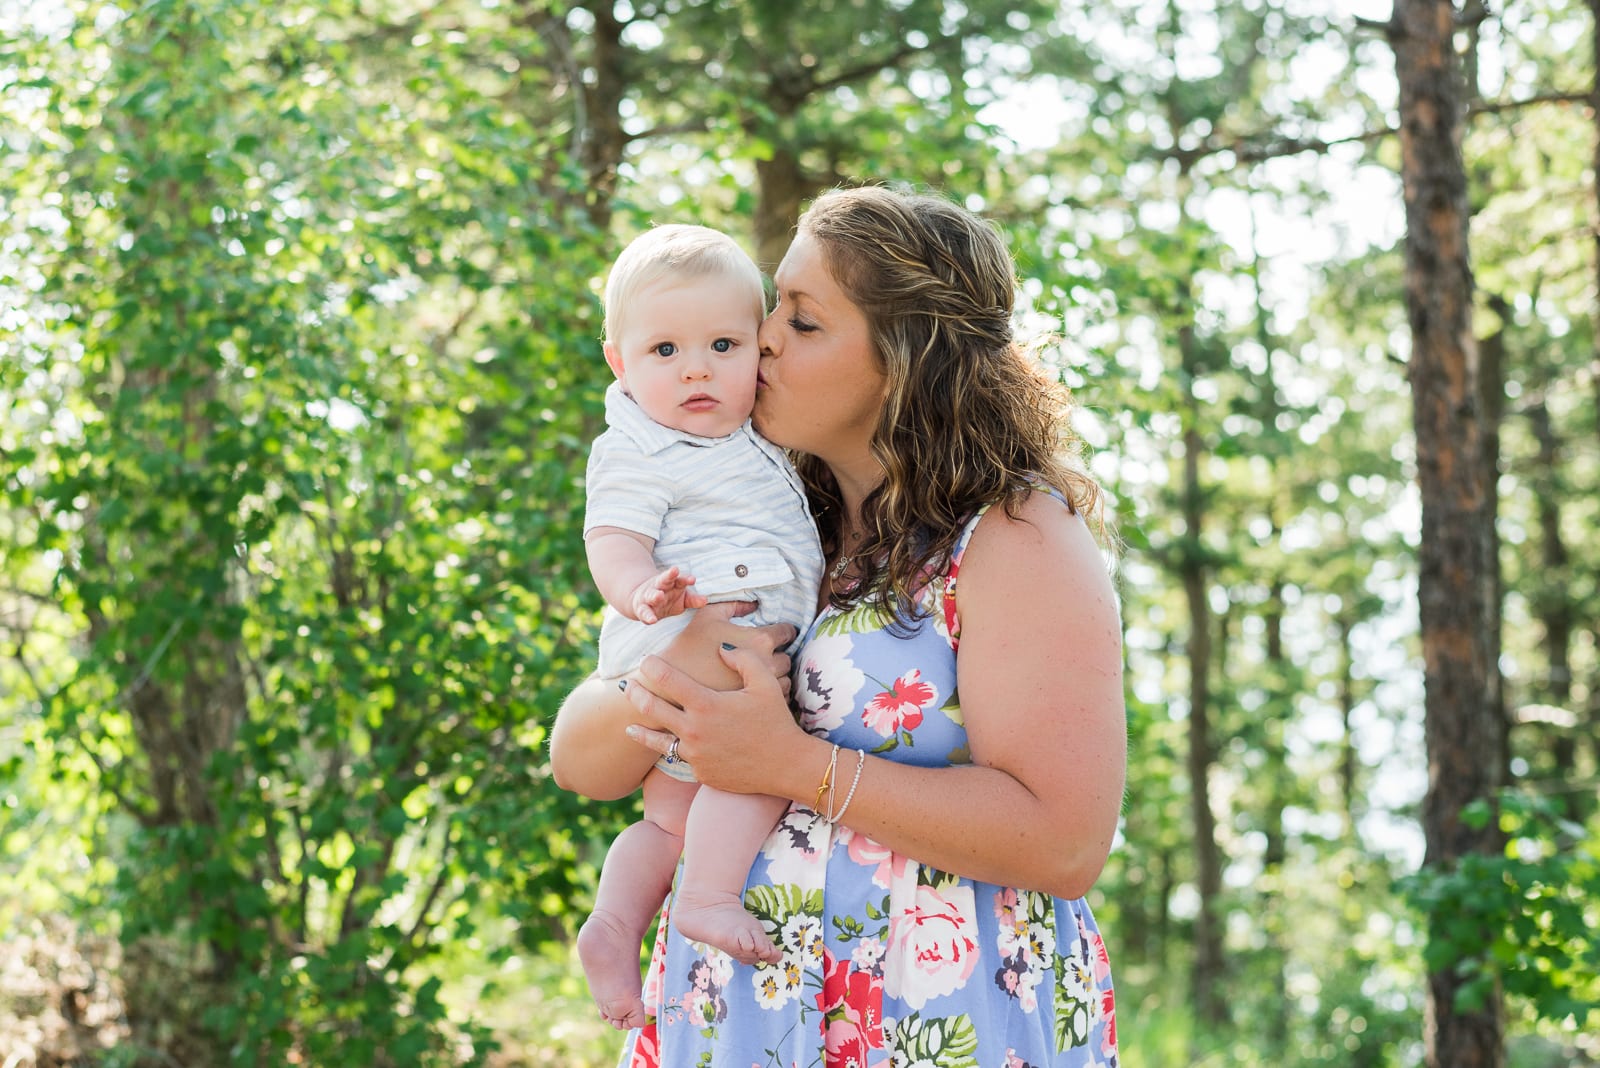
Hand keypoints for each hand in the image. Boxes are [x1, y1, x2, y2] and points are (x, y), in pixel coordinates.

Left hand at [623, 643, 800, 796]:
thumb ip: (742, 659)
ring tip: (628, 725)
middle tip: (627, 686)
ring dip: (641, 730)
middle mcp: (694, 730)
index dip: (653, 667)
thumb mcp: (765, 683)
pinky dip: (671, 750)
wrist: (785, 765)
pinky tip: (662, 748)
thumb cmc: (776, 721)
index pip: (667, 679)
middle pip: (652, 709)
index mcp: (707, 704)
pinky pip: (679, 758)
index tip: (647, 660)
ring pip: (658, 741)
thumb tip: (720, 648)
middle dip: (636, 695)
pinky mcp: (699, 772)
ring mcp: (695, 754)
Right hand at [628, 565, 707, 624]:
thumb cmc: (668, 598)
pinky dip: (648, 616)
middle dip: (669, 575)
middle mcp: (660, 587)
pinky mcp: (642, 608)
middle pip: (664, 579)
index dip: (686, 579)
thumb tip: (705, 600)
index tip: (692, 579)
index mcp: (672, 584)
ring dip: (655, 595)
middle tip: (674, 571)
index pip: (680, 579)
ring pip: (652, 594)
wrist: (642, 601)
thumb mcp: (682, 599)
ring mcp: (649, 597)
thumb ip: (693, 600)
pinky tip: (652, 620)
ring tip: (659, 595)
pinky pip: (644, 612)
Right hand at [661, 600, 797, 697]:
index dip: (783, 631)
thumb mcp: (706, 617)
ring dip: (777, 676)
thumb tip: (753, 603)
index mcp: (759, 640)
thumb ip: (732, 605)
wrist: (668, 688)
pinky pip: (776, 700)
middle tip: (766, 655)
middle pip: (787, 658)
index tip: (778, 634)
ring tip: (761, 674)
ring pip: (784, 681)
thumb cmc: (687, 648)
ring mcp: (761, 690)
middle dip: (778, 655)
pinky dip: (771, 695)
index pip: (787, 632)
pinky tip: (756, 690)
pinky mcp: (754, 708)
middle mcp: (767, 665)